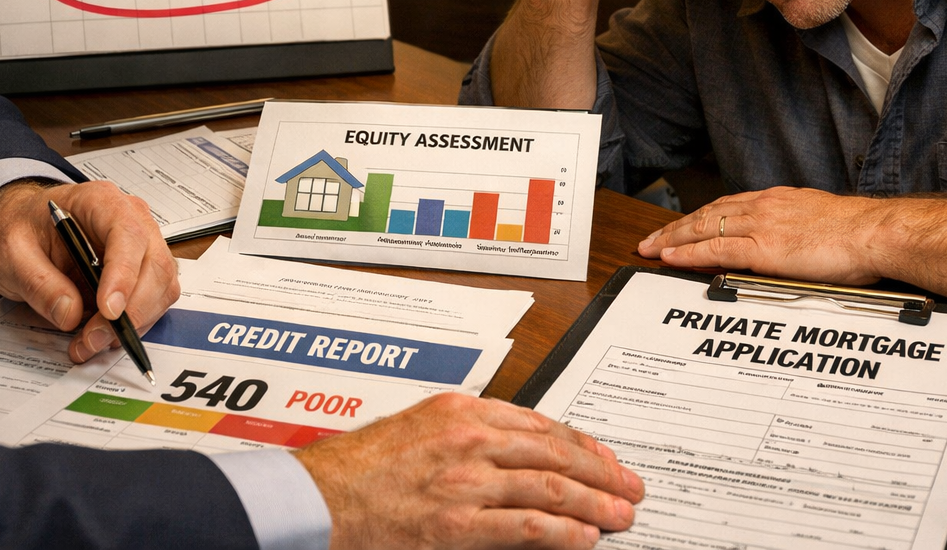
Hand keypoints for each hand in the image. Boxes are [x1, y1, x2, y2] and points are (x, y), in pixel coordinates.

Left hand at [0, 180, 178, 362]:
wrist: (24, 225)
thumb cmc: (22, 229)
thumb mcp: (11, 253)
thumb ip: (37, 282)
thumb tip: (70, 313)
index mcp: (100, 201)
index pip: (128, 234)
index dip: (123, 274)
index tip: (107, 310)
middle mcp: (131, 219)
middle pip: (155, 264)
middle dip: (130, 310)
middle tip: (93, 339)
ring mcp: (142, 244)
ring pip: (161, 287)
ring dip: (133, 322)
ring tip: (90, 342)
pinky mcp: (143, 270)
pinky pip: (154, 299)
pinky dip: (134, 323)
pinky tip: (102, 334)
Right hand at [295, 392, 643, 549]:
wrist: (318, 499)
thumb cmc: (356, 468)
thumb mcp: (416, 426)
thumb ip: (463, 431)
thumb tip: (509, 447)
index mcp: (460, 409)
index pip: (539, 423)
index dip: (580, 442)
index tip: (603, 456)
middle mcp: (469, 438)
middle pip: (555, 453)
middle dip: (600, 471)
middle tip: (629, 486)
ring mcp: (466, 482)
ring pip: (550, 488)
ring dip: (594, 503)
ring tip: (620, 515)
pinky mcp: (458, 525)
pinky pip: (527, 528)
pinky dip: (564, 533)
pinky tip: (585, 539)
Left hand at [637, 186, 889, 284]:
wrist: (874, 233)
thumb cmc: (858, 233)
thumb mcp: (817, 220)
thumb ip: (794, 227)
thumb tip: (786, 241)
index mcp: (776, 200)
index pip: (725, 207)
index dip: (698, 218)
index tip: (680, 227)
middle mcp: (763, 207)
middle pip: (707, 214)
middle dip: (675, 228)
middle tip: (651, 240)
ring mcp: (761, 226)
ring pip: (704, 229)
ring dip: (672, 240)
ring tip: (650, 249)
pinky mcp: (763, 248)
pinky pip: (716, 249)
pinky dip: (689, 253)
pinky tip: (671, 258)